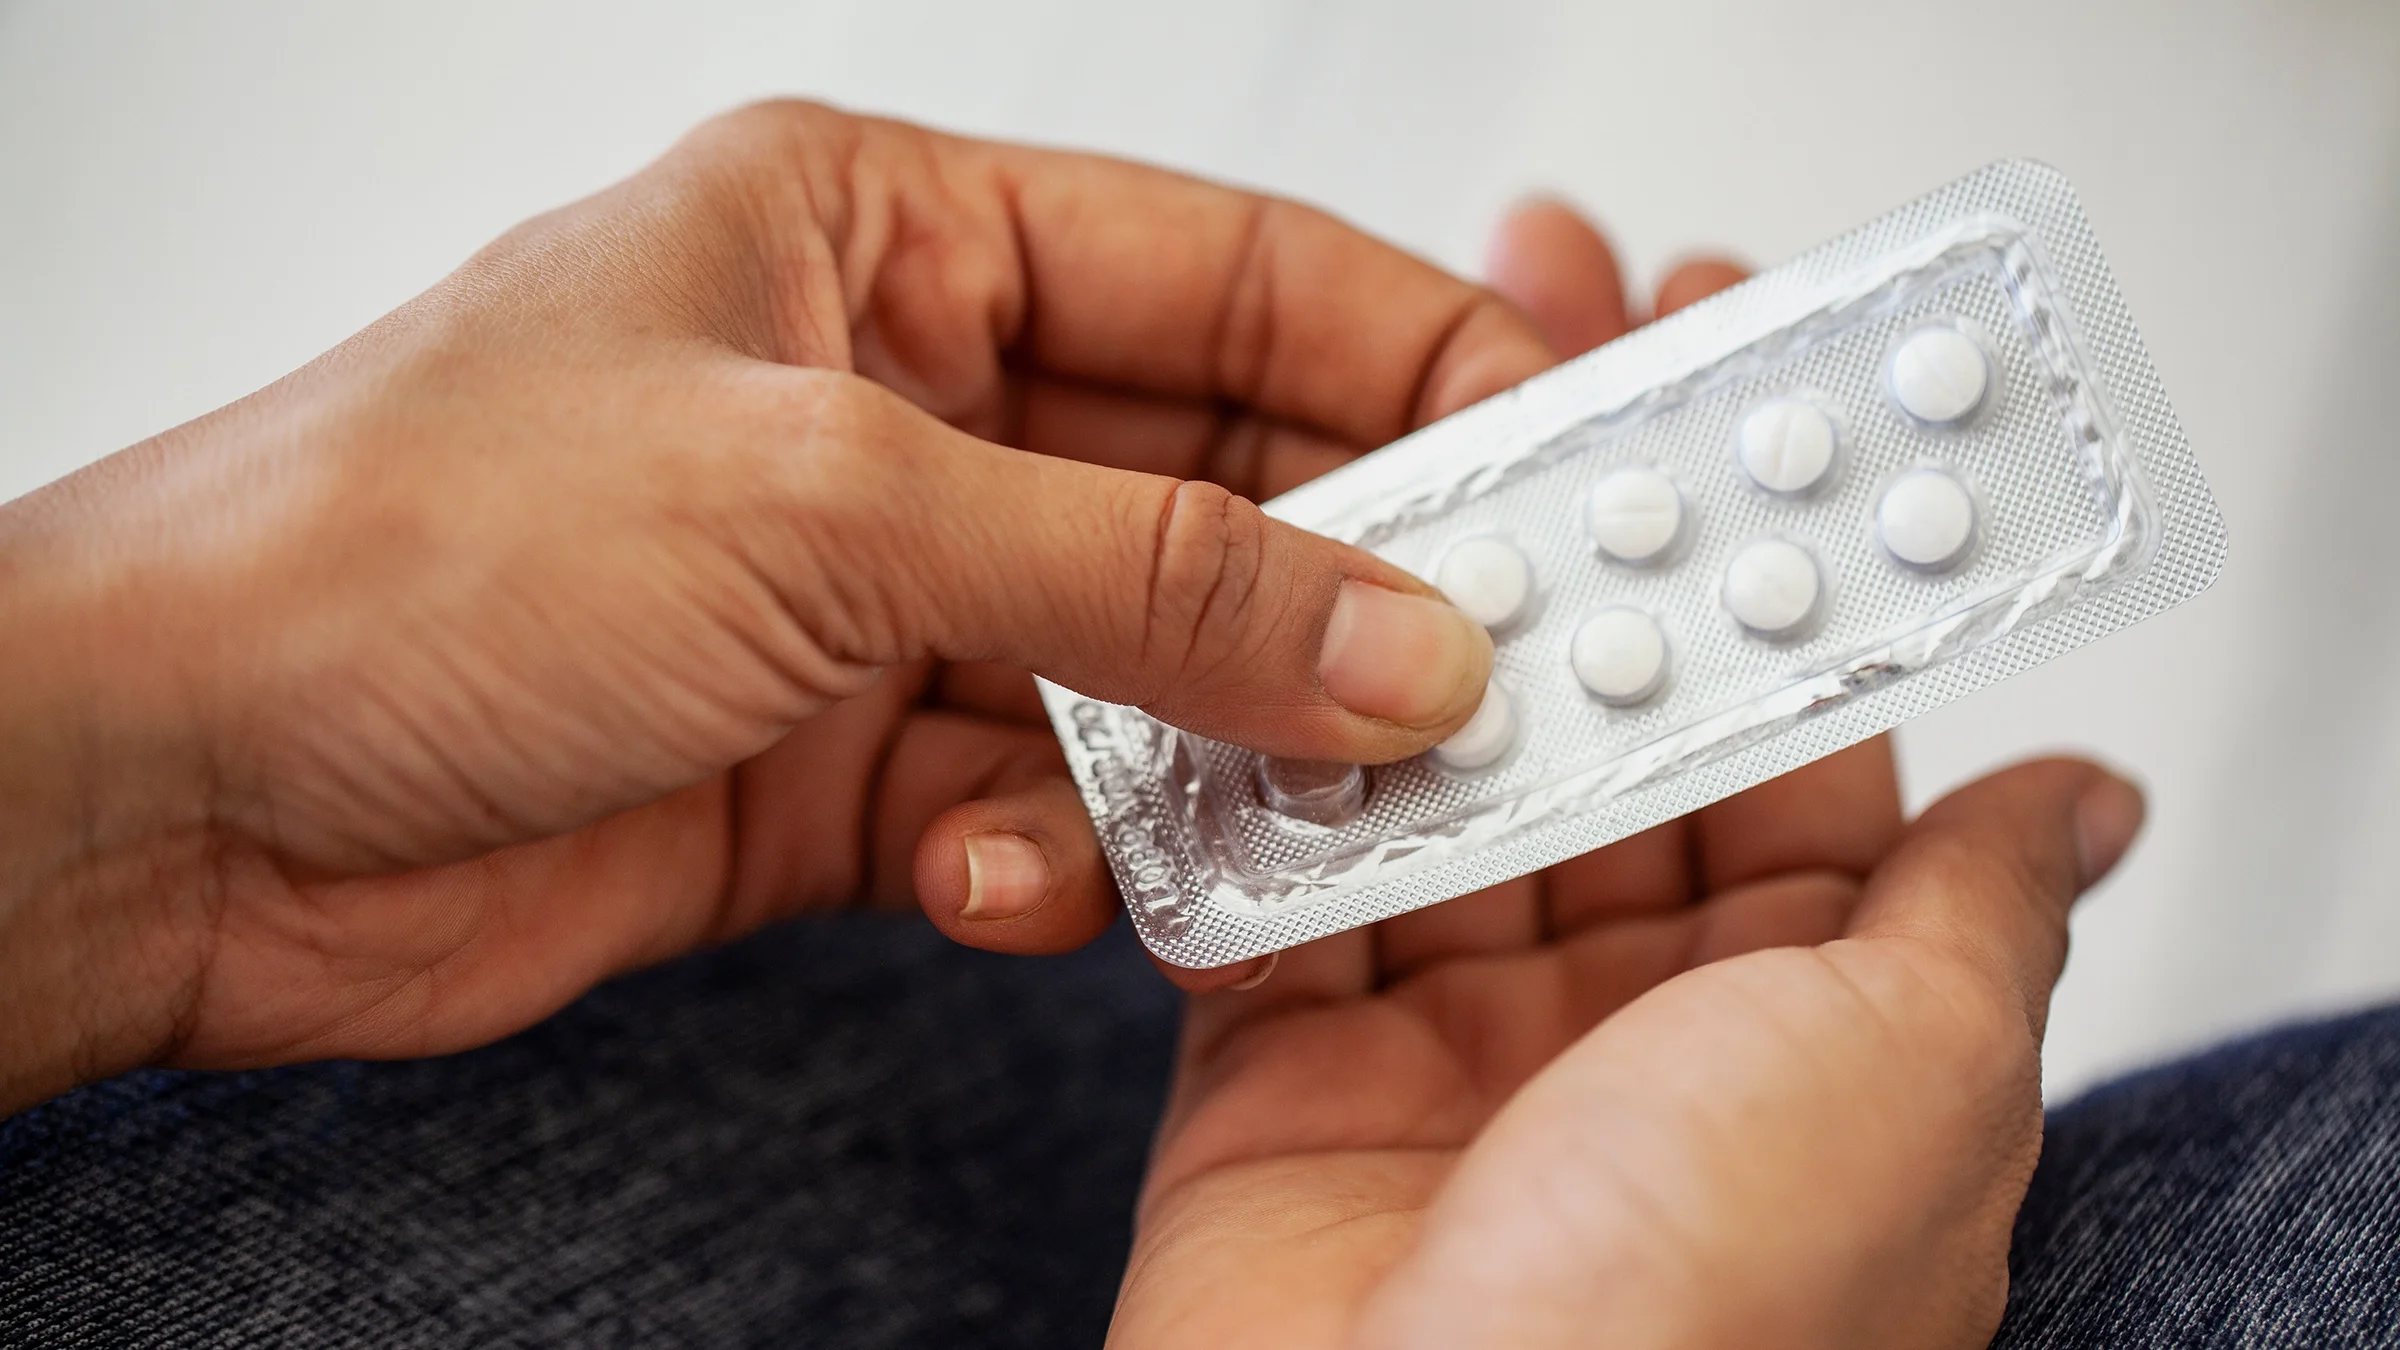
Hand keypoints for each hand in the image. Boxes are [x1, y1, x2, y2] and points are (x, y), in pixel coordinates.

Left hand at [0, 103, 1560, 1112]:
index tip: (1551, 454)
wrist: (178, 800)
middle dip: (1327, 590)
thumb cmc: (407, 552)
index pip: (1221, 268)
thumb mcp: (830, 509)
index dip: (1404, 356)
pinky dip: (1054, 858)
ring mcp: (874, 593)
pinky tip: (992, 882)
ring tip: (1236, 820)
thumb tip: (1391, 632)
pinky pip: (1035, 805)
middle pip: (1203, 480)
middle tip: (1456, 682)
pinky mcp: (839, 762)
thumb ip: (1142, 577)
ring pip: (1137, 667)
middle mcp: (893, 403)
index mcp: (880, 236)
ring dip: (1193, 755)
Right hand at [1106, 207, 2148, 1348]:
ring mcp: (1446, 1057)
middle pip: (1595, 744)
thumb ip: (1976, 907)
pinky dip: (1255, 790)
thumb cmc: (1692, 1330)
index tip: (1720, 404)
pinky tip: (1255, 658)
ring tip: (1377, 474)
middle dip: (1566, 566)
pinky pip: (1266, 894)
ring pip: (1425, 794)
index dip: (1762, 570)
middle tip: (1522, 365)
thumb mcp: (1909, 1074)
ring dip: (1401, 652)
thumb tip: (2084, 802)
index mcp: (1805, 1042)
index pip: (1792, 747)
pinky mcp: (1278, 1083)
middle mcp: (1627, 1045)